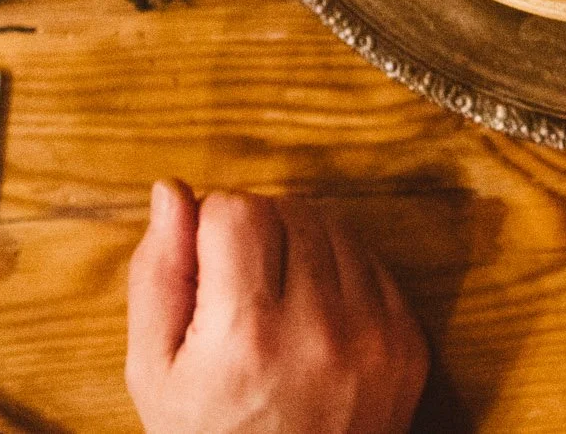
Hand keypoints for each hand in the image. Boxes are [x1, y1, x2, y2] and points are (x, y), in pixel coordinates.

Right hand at [126, 181, 427, 433]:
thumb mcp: (155, 373)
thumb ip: (158, 275)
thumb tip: (172, 192)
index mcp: (247, 337)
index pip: (239, 209)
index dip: (213, 229)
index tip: (207, 271)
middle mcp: (321, 329)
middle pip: (289, 209)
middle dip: (257, 232)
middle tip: (238, 293)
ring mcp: (376, 335)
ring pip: (335, 226)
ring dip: (301, 247)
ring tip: (275, 306)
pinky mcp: (410, 341)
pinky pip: (372, 262)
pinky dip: (340, 275)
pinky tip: (313, 320)